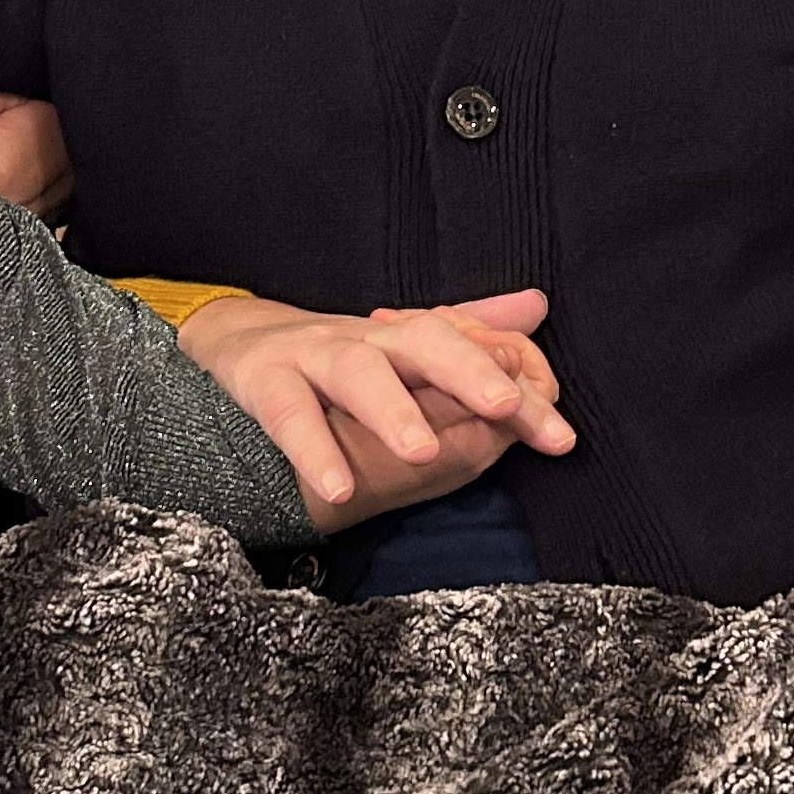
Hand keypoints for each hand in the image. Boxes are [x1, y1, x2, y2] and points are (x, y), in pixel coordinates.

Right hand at [178, 288, 575, 535]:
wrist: (233, 349)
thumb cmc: (336, 365)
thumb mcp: (403, 353)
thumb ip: (471, 335)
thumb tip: (538, 306)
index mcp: (408, 337)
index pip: (475, 349)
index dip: (520, 385)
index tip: (561, 433)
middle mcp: (368, 339)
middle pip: (425, 340)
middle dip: (470, 370)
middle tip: (509, 406)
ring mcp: (312, 355)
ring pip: (356, 370)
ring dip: (391, 408)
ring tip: (422, 450)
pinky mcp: (263, 382)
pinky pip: (288, 415)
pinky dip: (312, 450)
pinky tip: (337, 488)